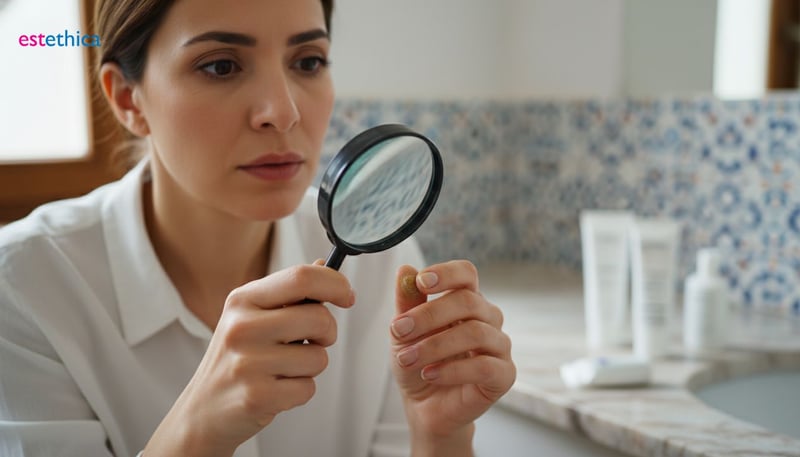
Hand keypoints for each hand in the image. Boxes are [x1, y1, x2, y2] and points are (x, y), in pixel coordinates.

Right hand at [144, 263, 353, 456]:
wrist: (203, 411)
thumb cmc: (236, 359)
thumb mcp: (253, 317)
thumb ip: (289, 293)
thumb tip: (325, 265)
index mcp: (243, 300)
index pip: (301, 277)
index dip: (335, 284)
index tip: (347, 296)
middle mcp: (241, 327)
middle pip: (319, 318)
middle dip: (327, 333)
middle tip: (311, 342)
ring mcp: (247, 362)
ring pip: (319, 357)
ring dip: (311, 367)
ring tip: (283, 370)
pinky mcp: (256, 396)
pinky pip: (308, 388)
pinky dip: (300, 392)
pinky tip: (276, 390)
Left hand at [390, 260, 515, 453]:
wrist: (424, 407)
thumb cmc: (418, 363)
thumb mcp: (403, 332)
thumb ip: (407, 303)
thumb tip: (405, 270)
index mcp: (466, 300)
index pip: (466, 274)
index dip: (446, 273)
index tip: (421, 282)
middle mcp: (488, 318)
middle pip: (469, 301)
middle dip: (429, 314)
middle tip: (399, 330)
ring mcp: (499, 346)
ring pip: (476, 333)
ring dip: (435, 345)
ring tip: (407, 359)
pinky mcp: (504, 375)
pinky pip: (484, 366)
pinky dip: (452, 370)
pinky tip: (430, 374)